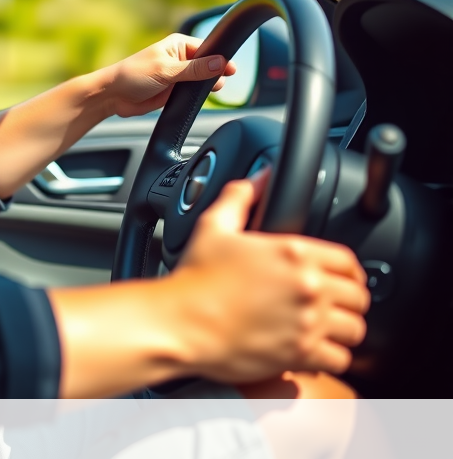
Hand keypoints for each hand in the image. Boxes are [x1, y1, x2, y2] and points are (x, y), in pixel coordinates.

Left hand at [103, 33, 235, 117]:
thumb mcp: (165, 70)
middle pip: (208, 65)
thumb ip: (194, 69)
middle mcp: (180, 58)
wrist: (113, 96)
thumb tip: (220, 63)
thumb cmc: (132, 75)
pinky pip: (194, 93)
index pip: (207, 48)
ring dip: (208, 85)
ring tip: (211, 90)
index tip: (232, 68)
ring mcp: (178, 75)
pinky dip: (199, 96)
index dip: (220, 58)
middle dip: (216, 73)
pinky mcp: (175, 91)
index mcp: (178, 45)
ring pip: (203, 80)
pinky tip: (202, 99)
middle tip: (219, 82)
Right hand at [169, 171, 370, 383]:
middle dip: (348, 301)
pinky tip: (317, 353)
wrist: (180, 322)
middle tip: (334, 305)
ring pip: (354, 330)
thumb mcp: (214, 226)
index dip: (349, 271)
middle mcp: (308, 287)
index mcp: (294, 252)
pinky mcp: (300, 354)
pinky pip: (338, 360)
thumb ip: (240, 197)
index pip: (349, 261)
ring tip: (328, 331)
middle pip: (358, 297)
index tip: (343, 279)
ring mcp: (307, 323)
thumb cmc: (194, 278)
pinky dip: (331, 358)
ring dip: (343, 330)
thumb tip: (259, 177)